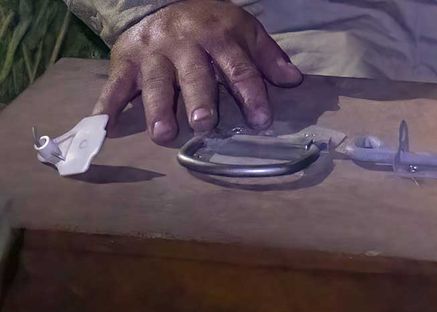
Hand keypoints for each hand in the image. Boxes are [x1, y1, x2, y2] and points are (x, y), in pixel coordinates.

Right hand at [93, 0, 302, 143]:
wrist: (162, 0)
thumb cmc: (211, 25)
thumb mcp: (244, 30)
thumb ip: (267, 57)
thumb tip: (294, 80)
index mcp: (219, 36)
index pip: (239, 68)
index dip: (251, 95)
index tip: (261, 121)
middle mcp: (184, 44)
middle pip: (194, 75)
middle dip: (199, 99)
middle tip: (203, 124)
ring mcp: (153, 53)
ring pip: (156, 82)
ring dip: (158, 107)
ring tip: (162, 133)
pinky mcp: (125, 60)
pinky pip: (115, 84)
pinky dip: (106, 105)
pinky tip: (102, 125)